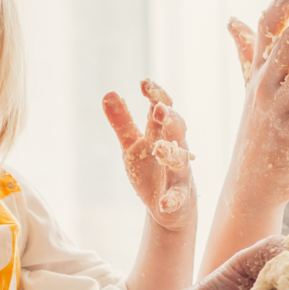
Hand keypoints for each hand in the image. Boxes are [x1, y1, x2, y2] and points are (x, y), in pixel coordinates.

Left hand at [102, 80, 195, 231]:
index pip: (162, 109)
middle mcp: (175, 149)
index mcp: (161, 134)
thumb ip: (122, 121)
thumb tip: (108, 92)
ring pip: (180, 160)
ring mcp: (179, 173)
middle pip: (177, 129)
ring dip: (171, 154)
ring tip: (159, 149)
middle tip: (159, 109)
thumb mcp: (131, 145)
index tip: (144, 83)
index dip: (156, 95)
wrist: (168, 206)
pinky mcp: (180, 196)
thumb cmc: (150, 169)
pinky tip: (163, 203)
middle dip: (170, 119)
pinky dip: (172, 199)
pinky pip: (178, 196)